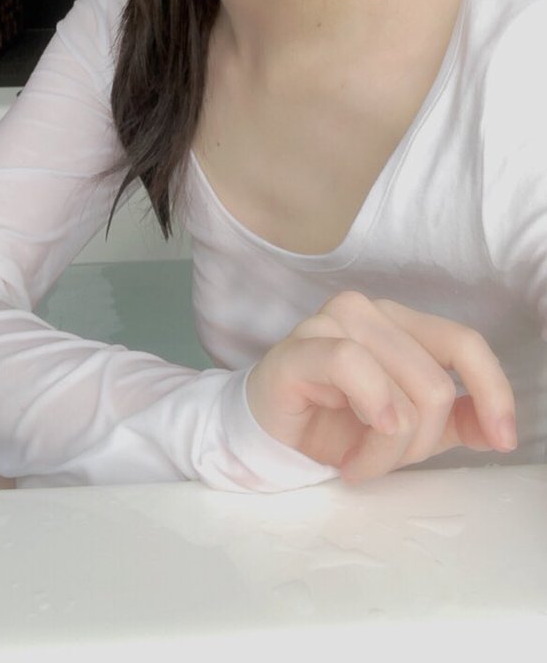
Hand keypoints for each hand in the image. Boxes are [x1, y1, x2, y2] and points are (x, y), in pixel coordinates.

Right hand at [245, 291, 516, 482]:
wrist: (271, 436)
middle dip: (418, 442)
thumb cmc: (336, 424)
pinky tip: (354, 453)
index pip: (464, 343)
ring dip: (387, 447)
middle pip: (434, 383)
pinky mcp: (299, 347)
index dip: (493, 390)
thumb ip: (456, 420)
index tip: (504, 440)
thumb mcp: (410, 427)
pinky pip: (353, 366)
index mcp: (400, 322)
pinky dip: (369, 411)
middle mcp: (369, 311)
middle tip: (383, 461)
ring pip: (400, 388)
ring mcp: (331, 322)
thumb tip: (500, 430)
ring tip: (360, 464)